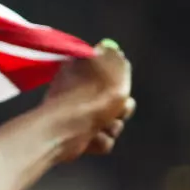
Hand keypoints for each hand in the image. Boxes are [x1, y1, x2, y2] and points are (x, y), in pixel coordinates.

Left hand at [40, 39, 134, 160]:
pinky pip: (103, 141)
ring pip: (113, 123)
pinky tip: (90, 138)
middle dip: (121, 108)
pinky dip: (99, 141)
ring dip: (111, 126)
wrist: (68, 128)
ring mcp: (78, 117)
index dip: (118, 82)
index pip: (110, 74)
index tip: (119, 86)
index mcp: (80, 71)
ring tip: (99, 125)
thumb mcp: (112, 65)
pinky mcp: (79, 139)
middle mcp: (78, 93)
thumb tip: (109, 48)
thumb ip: (114, 56)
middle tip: (114, 109)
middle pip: (116, 102)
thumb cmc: (92, 94)